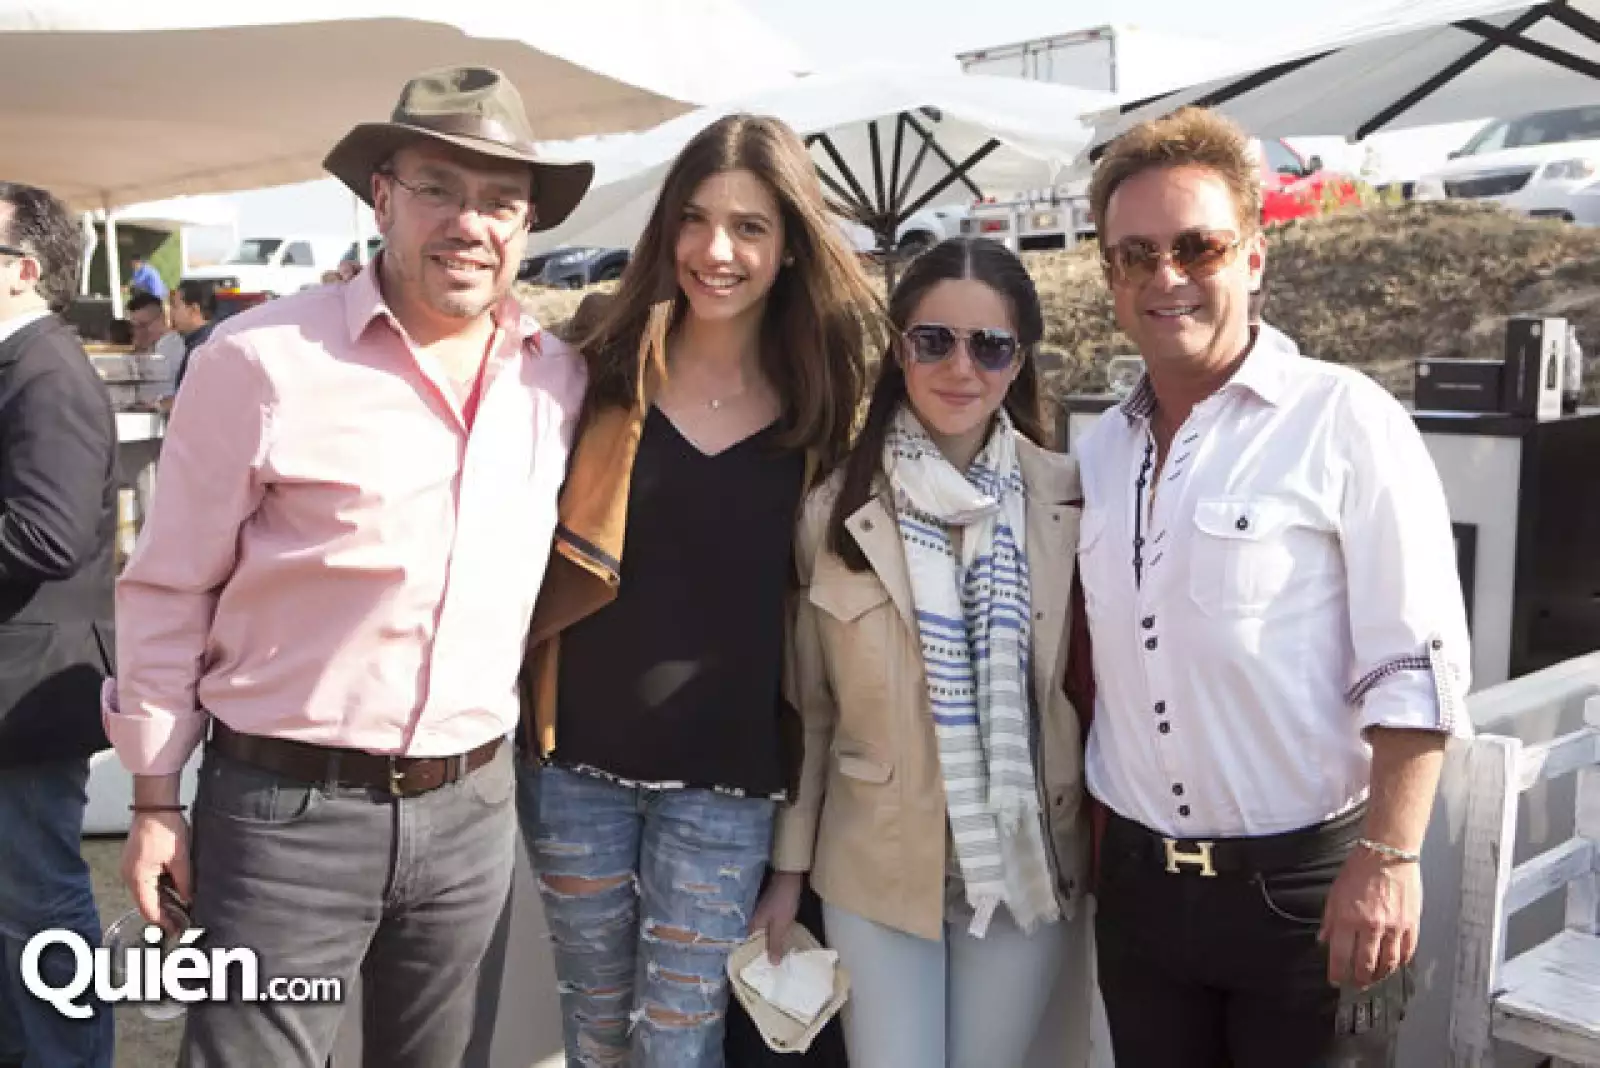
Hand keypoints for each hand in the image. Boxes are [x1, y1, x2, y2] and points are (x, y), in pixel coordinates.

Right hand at [121, 811, 191, 933]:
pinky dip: (158, 888)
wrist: (155, 806)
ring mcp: (130, 868)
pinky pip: (146, 881)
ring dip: (162, 900)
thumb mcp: (180, 859)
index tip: (176, 931)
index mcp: (138, 879)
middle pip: (146, 902)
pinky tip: (173, 890)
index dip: (162, 922)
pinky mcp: (135, 861)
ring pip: (147, 892)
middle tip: (181, 922)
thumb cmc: (166, 830)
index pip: (149, 909)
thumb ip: (184, 883)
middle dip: (163, 913)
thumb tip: (189, 900)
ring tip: (181, 909)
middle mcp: (129, 876)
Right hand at [750, 871, 805, 962]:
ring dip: (770, 946)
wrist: (789, 879)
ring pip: (764, 936)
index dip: (754, 959)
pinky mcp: (771, 913)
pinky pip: (770, 929)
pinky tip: (781, 943)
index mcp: (753, 926)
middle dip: (763, 954)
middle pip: (756, 942)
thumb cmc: (783, 903)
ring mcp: (762, 916)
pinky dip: (775, 937)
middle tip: (771, 970)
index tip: (760, 973)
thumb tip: (771, 964)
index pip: (748, 947)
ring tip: (777, 960)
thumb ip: (775, 944)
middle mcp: (754, 922)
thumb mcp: (780, 925)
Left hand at [1319, 845, 1420, 988]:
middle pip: (1365, 966)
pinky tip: (1392, 965)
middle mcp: (1371, 927)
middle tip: (1356, 983)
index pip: (1341, 957)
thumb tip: (1323, 940)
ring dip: (1379, 976)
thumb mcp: (1335, 894)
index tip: (1335, 980)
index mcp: (1348, 919)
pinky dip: (1399, 963)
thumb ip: (1329, 920)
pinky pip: (1406, 953)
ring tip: (1373, 978)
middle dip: (1358, 980)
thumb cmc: (1359, 870)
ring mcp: (1394, 928)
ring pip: (1387, 964)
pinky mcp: (1411, 925)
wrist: (1388, 854)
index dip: (1337, 973)